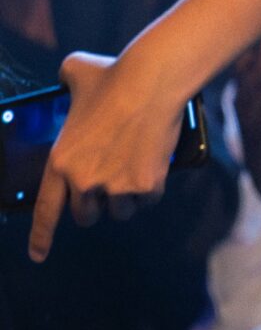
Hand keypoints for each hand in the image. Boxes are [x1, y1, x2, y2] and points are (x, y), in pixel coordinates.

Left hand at [28, 48, 187, 260]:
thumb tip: (66, 75)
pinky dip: (152, 187)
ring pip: (121, 211)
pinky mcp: (145, 185)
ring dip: (127, 198)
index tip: (38, 256)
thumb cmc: (114, 74)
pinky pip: (149, 199)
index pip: (46, 210)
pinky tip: (154, 164)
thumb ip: (65, 81)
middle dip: (97, 205)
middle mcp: (83, 180)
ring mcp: (115, 185)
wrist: (152, 81)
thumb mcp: (76, 73)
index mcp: (60, 161)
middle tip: (110, 184)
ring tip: (135, 169)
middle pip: (87, 215)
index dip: (41, 237)